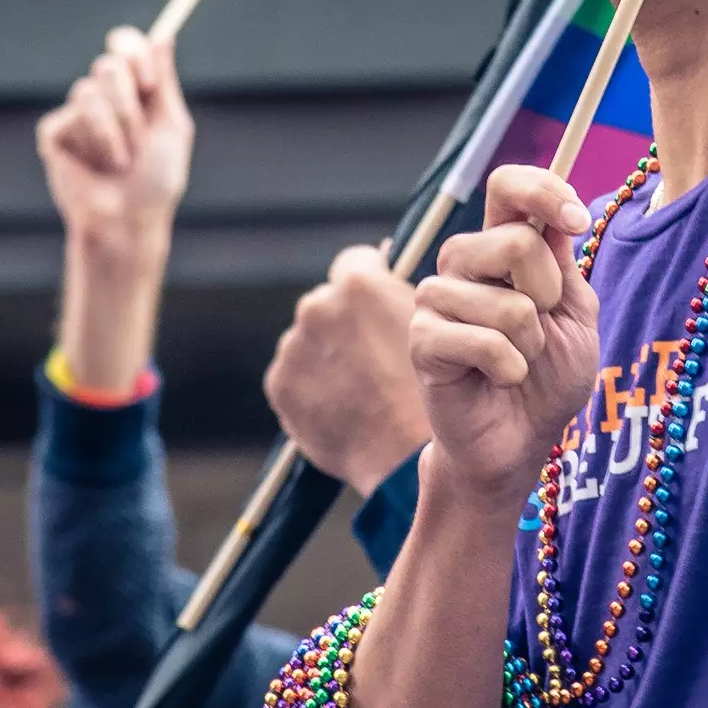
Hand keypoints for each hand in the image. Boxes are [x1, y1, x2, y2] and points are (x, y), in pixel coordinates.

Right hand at [37, 27, 193, 259]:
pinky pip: (72, 116)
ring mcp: (77, 114)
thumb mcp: (171, 126)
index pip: (126, 47)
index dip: (135, 53)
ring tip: (123, 161)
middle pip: (108, 63)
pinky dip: (96, 141)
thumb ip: (165, 82)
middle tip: (140, 128)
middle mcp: (104, 98)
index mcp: (134, 91)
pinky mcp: (54, 133)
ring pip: (88, 90)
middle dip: (129, 98)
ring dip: (117, 128)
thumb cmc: (156, 179)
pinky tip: (98, 166)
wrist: (128, 219)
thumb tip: (164, 35)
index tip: (150, 81)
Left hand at [265, 245, 431, 497]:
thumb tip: (381, 254)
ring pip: (308, 340)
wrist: (405, 453)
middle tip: (372, 357)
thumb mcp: (428, 326)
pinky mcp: (279, 383)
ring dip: (325, 354)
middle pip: (327, 302)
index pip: (354, 263)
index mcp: (357, 285)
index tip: (378, 308)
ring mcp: (293, 346)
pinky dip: (310, 385)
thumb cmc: (428, 390)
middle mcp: (316, 307)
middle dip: (344, 321)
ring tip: (358, 387)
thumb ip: (396, 288)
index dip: (369, 283)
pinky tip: (339, 404)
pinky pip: (294, 374)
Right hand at [410, 165, 598, 506]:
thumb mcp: (576, 315)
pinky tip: (500, 379)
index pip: (508, 186)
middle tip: (540, 328)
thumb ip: (564, 264)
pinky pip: (484, 342)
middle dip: (548, 294)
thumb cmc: (547, 377)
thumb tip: (555, 217)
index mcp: (501, 246)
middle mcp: (463, 263)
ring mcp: (437, 299)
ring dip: (530, 343)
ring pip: (507, 302)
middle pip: (514, 241)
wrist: (519, 440)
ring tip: (518, 361)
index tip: (576, 222)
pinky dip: (509, 368)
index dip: (544, 191)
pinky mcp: (422, 340)